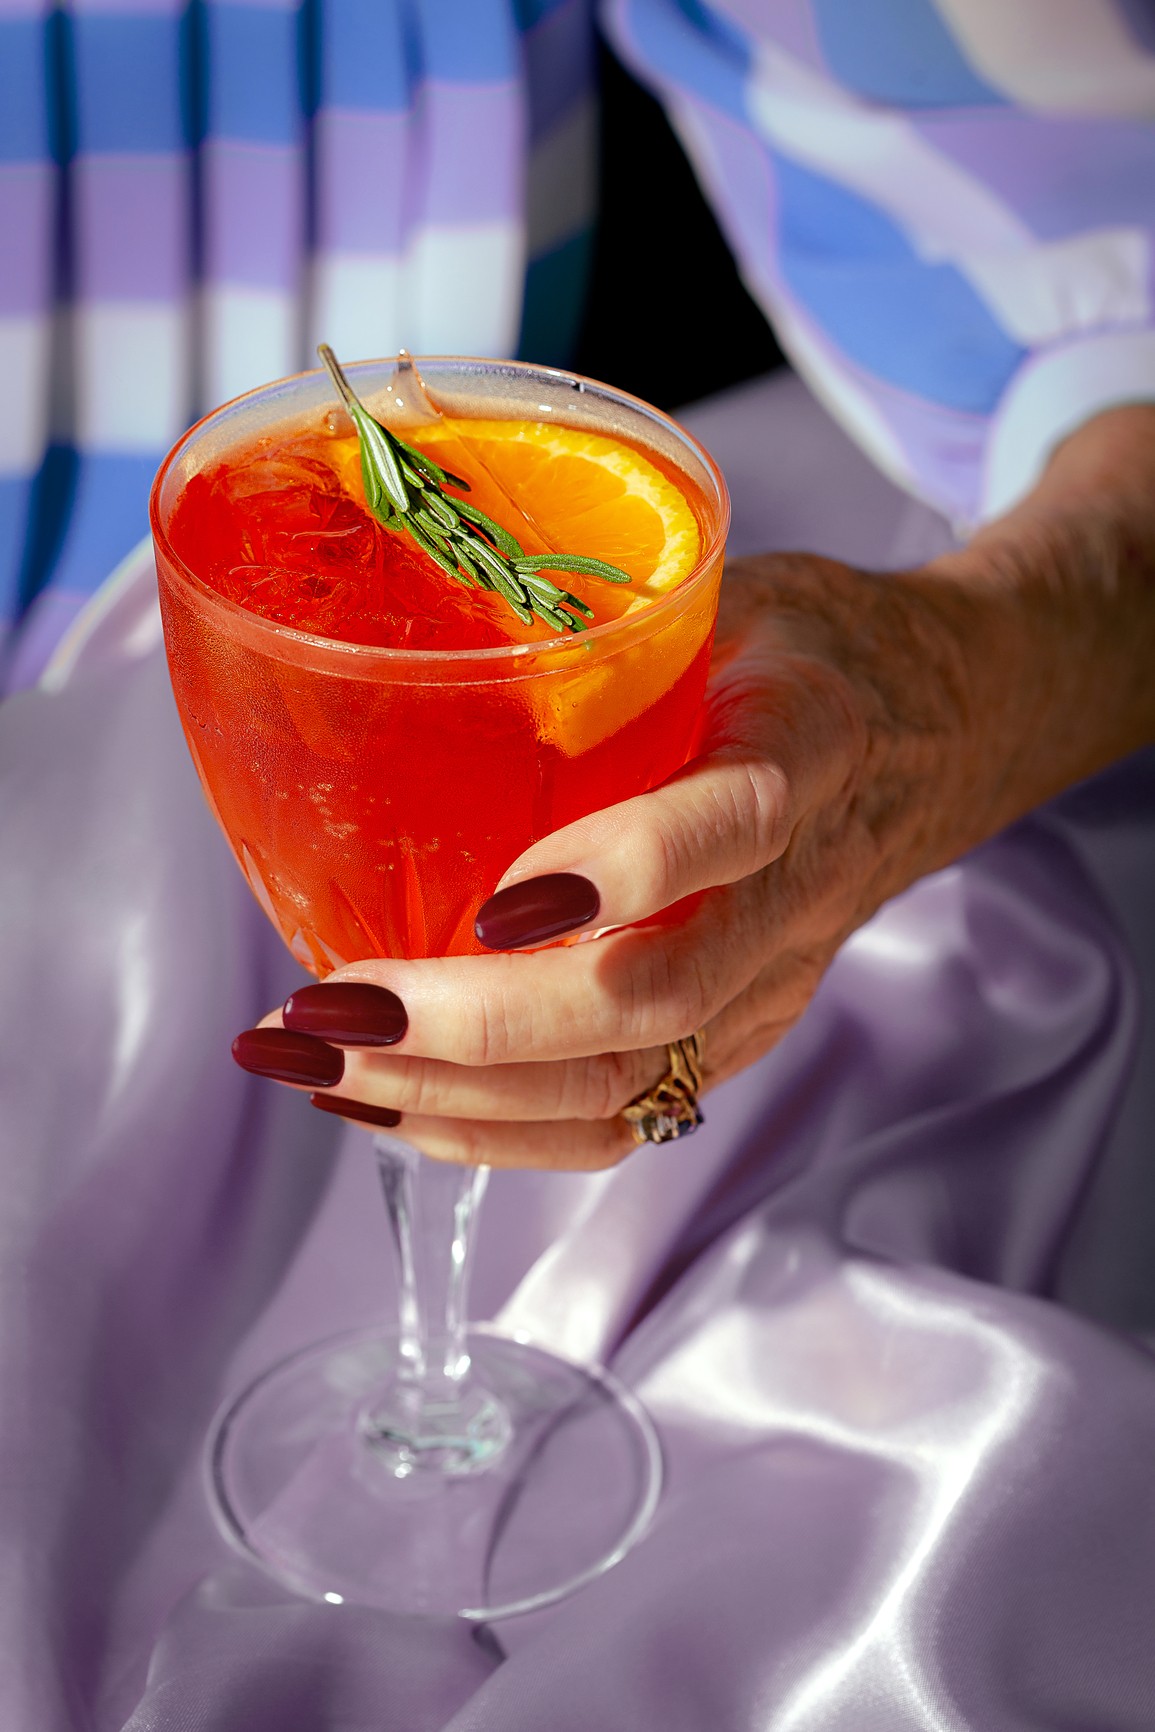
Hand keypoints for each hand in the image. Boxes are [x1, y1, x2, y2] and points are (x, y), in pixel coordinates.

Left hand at [235, 407, 1154, 1167]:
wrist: (938, 734)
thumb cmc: (804, 651)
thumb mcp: (718, 598)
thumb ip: (594, 635)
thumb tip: (393, 655)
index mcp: (806, 746)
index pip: (730, 826)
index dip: (618, 872)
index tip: (487, 901)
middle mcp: (796, 890)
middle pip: (655, 999)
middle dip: (475, 1029)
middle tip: (326, 1014)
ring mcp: (773, 982)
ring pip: (626, 1089)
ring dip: (457, 1100)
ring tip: (315, 1070)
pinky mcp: (740, 1033)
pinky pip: (622, 1119)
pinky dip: (494, 1132)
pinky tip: (389, 1106)